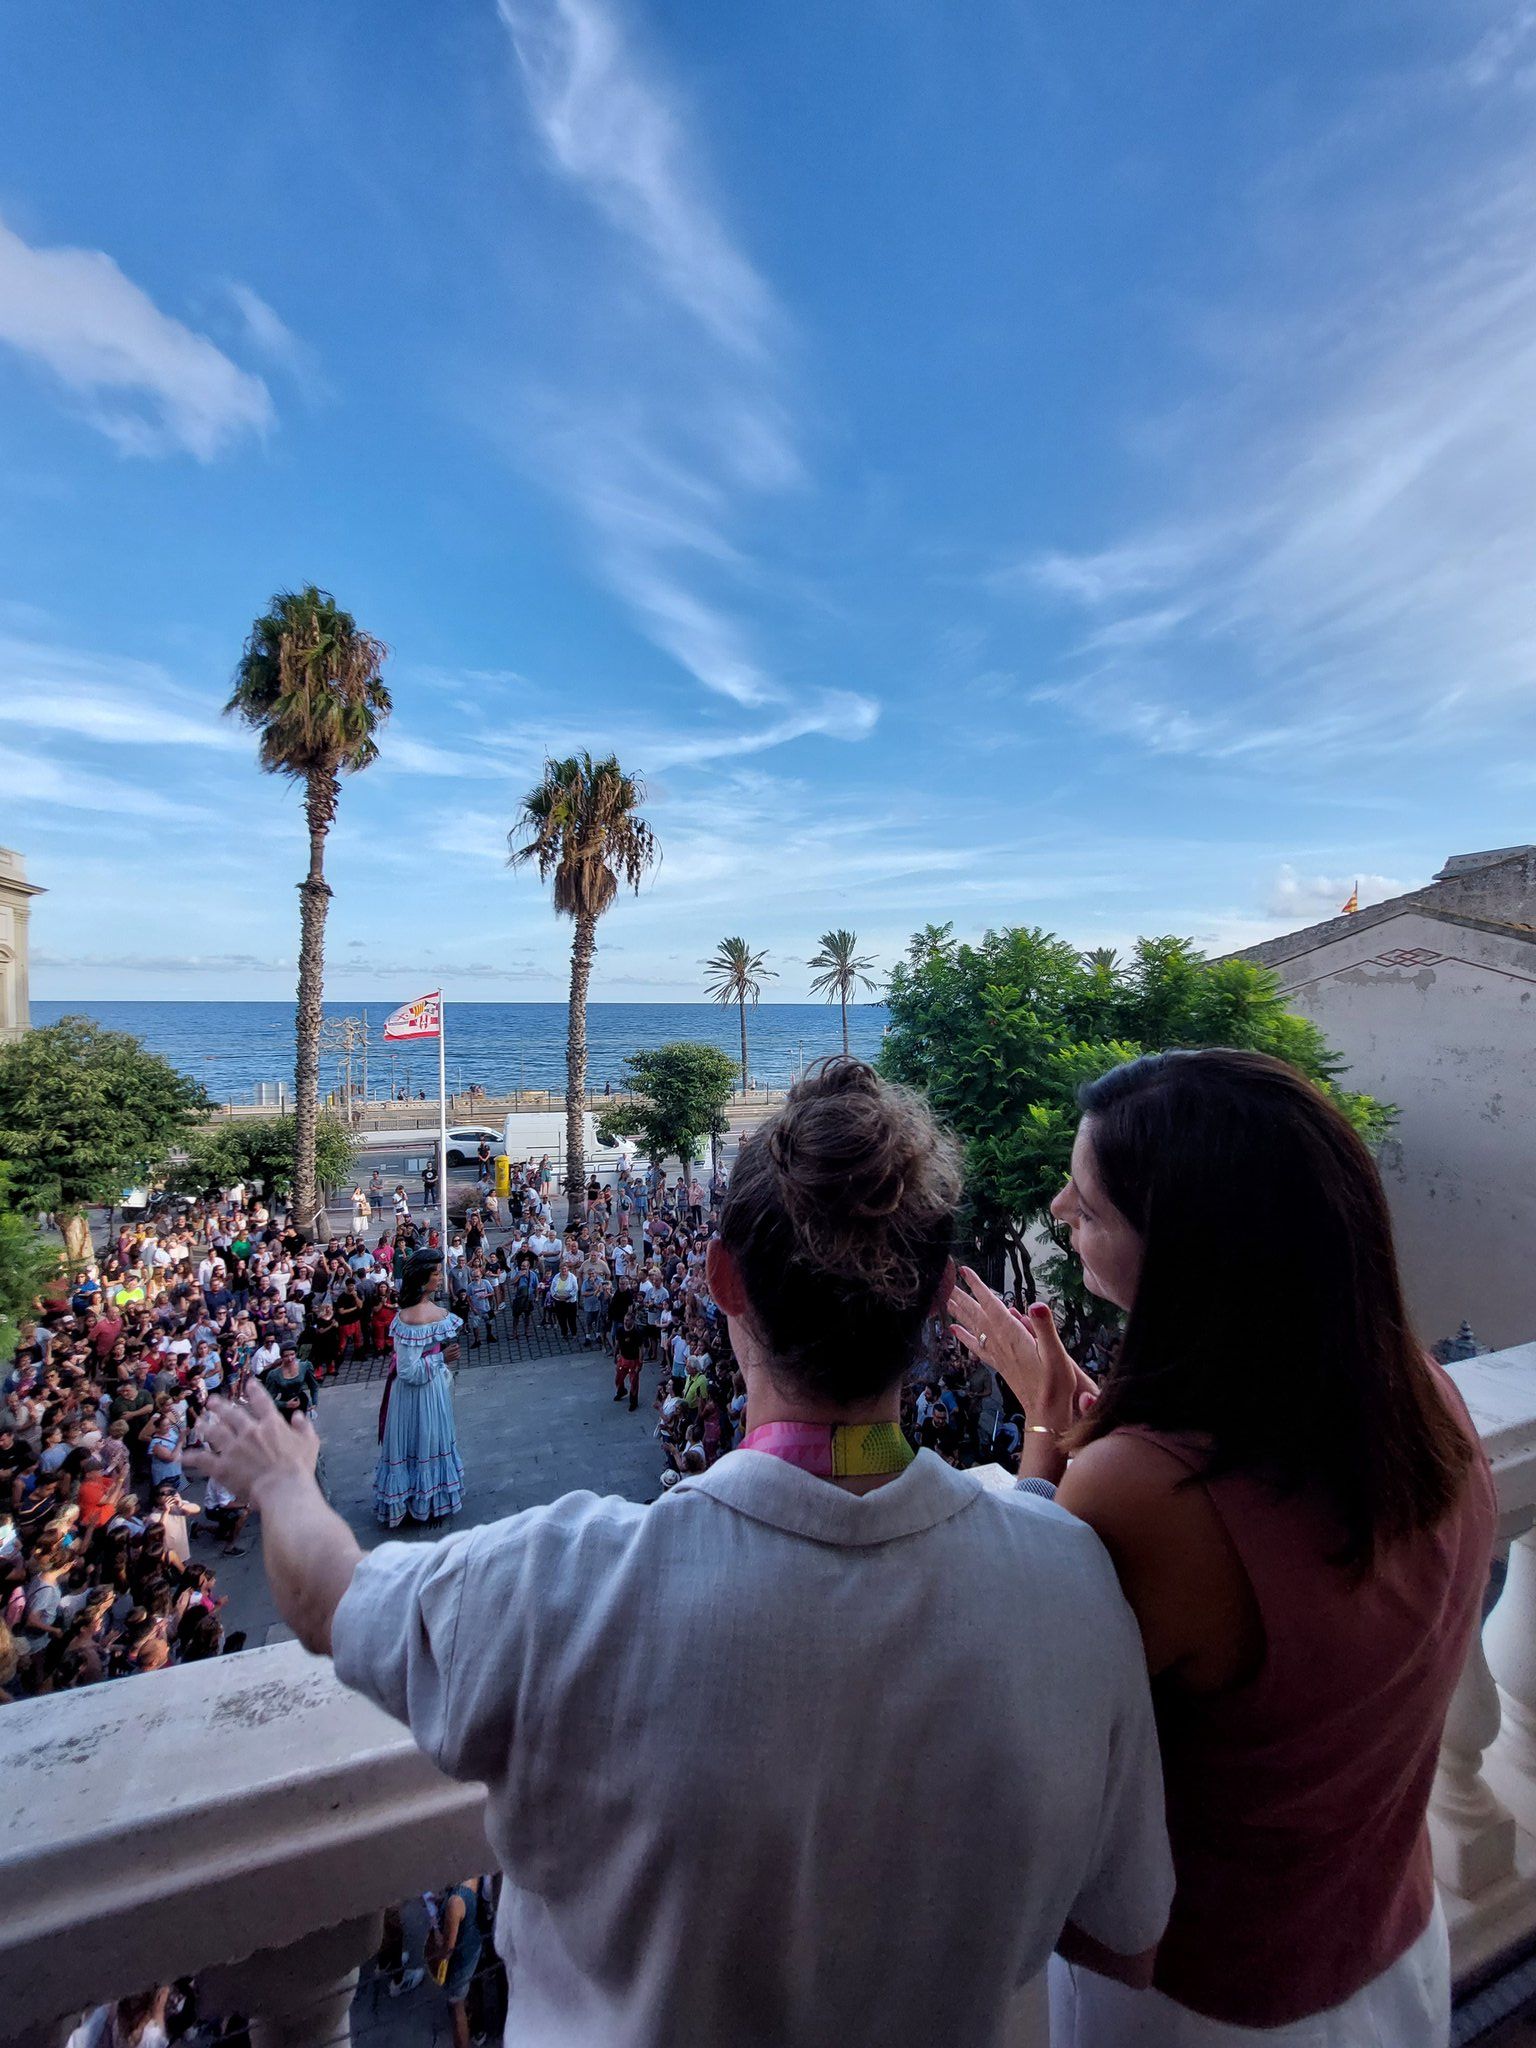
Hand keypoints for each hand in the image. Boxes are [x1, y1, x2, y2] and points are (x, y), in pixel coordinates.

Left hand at [184, 1381, 319, 1508]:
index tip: (249, 1383)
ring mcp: (234, 1448)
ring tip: (199, 1422)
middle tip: (212, 1401)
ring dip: (205, 1426)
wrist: (283, 1489)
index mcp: (271, 1424)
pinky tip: (184, 1455)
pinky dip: (192, 1457)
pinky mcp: (223, 1466)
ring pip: (215, 1433)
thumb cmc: (299, 1468)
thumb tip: (299, 1416)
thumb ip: (304, 1427)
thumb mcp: (310, 1443)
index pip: (262, 1402)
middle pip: (231, 1414)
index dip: (254, 1390)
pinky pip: (204, 1459)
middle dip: (220, 1406)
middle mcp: (249, 1431)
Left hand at [947, 1268, 1096, 1435]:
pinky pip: (977, 1346)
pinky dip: (965, 1336)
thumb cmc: (1056, 1384)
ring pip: (974, 1328)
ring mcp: (998, 1355)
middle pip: (976, 1315)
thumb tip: (1036, 1304)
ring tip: (945, 1300)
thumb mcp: (1057, 1354)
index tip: (963, 1271)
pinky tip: (955, 1332)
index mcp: (1012, 1336)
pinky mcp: (1000, 1365)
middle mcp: (1001, 1344)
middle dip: (961, 1296)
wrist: (1047, 1413)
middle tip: (944, 1281)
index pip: (991, 1305)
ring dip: (960, 1313)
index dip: (978, 1287)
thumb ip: (1045, 1328)